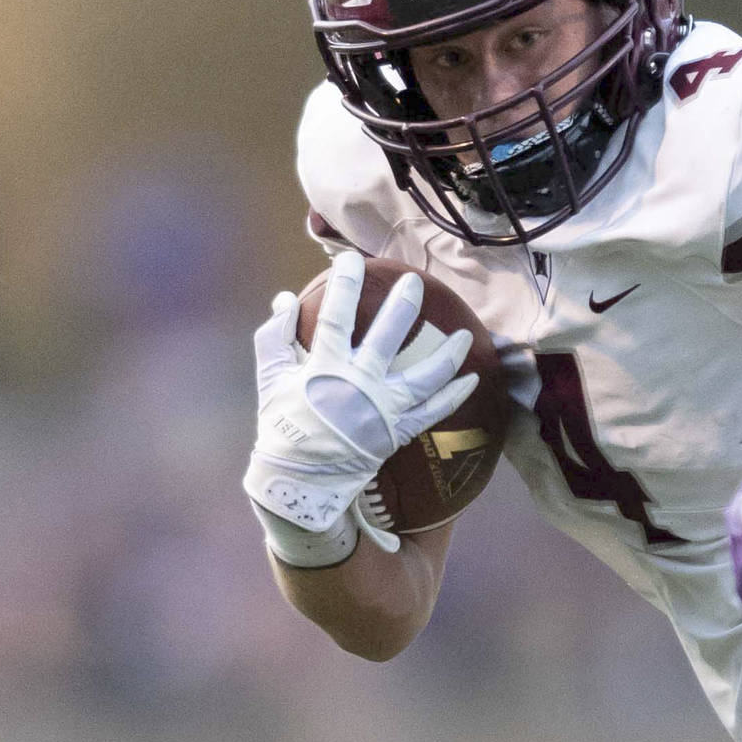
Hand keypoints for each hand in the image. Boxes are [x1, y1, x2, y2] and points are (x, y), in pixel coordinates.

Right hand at [243, 252, 475, 555]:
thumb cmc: (282, 427)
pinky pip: (432, 413)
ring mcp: (381, 410)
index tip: (352, 259)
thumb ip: (275, 338)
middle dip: (403, 304)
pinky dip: (453, 396)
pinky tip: (471, 380)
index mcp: (324, 367)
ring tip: (465, 335)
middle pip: (388, 335)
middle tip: (415, 281)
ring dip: (447, 354)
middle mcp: (358, 384)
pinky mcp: (396, 433)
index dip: (344, 283)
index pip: (337, 314)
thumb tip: (282, 298)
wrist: (298, 482)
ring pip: (423, 375)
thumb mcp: (270, 380)